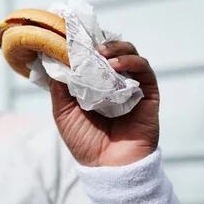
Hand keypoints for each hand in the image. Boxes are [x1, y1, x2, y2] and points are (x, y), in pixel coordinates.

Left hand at [50, 41, 159, 166]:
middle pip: (112, 50)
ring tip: (101, 53)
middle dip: (99, 42)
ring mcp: (132, 86)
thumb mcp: (63, 110)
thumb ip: (59, 85)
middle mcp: (113, 82)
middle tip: (87, 43)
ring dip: (116, 48)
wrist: (107, 167)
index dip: (85, 44)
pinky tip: (115, 65)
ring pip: (129, 54)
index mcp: (93, 84)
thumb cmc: (84, 141)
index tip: (72, 36)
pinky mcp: (148, 94)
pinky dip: (131, 62)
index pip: (92, 56)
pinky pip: (144, 70)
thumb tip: (54, 58)